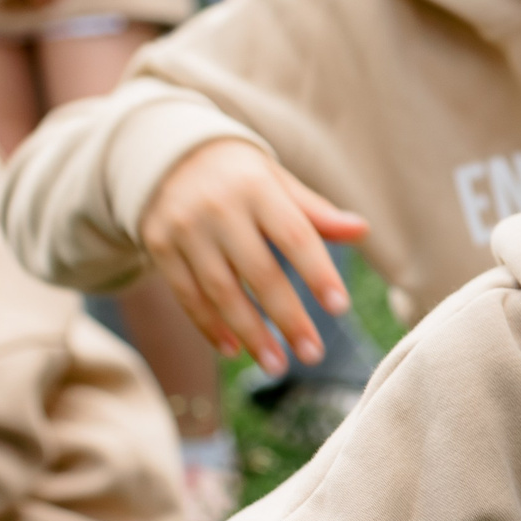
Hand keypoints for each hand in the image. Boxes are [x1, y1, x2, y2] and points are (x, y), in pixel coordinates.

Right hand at [141, 139, 370, 374]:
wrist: (165, 154)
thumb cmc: (240, 177)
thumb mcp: (278, 183)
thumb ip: (316, 212)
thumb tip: (362, 230)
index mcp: (257, 188)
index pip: (294, 235)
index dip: (317, 272)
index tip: (340, 308)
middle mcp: (218, 208)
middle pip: (259, 272)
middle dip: (287, 317)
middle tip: (313, 354)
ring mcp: (185, 229)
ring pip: (220, 291)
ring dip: (250, 333)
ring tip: (277, 365)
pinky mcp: (158, 247)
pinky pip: (187, 294)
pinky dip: (209, 326)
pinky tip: (234, 351)